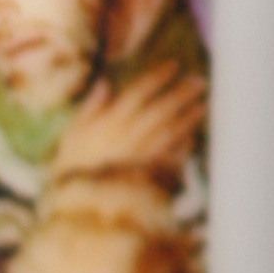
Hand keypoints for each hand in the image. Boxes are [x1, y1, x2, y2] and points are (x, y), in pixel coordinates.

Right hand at [53, 64, 206, 181]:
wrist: (78, 207)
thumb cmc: (71, 168)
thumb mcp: (71, 136)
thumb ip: (89, 109)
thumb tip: (104, 83)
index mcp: (110, 122)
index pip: (139, 92)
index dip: (158, 77)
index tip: (174, 65)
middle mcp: (130, 136)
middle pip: (162, 108)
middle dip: (182, 92)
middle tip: (199, 81)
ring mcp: (143, 157)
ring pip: (172, 131)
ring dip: (189, 117)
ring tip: (202, 105)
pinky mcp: (150, 178)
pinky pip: (173, 158)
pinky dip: (184, 146)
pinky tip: (193, 137)